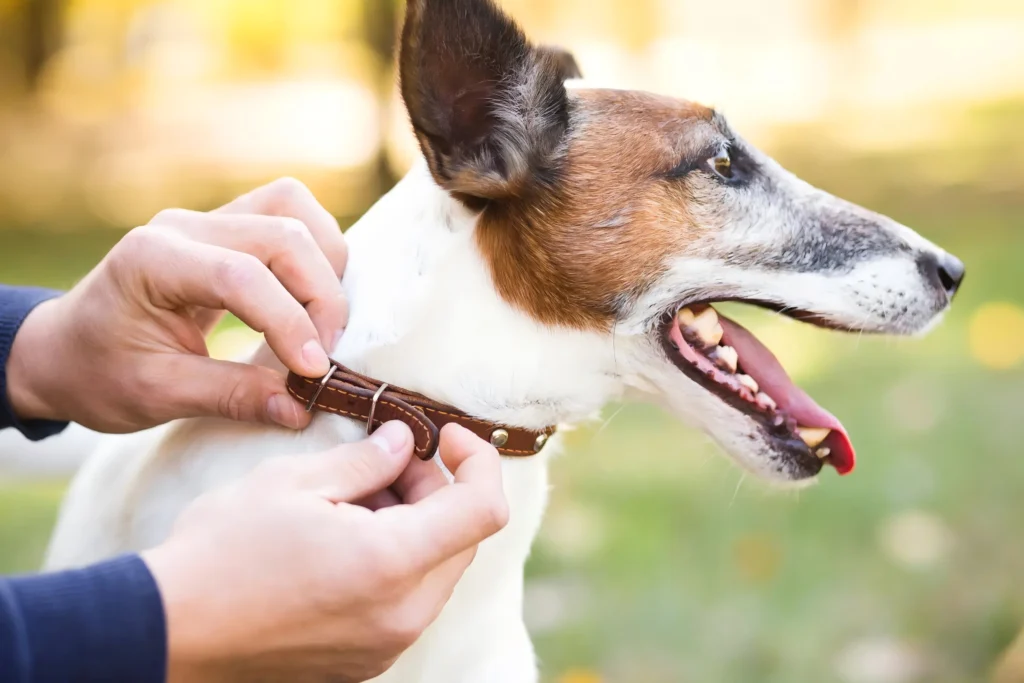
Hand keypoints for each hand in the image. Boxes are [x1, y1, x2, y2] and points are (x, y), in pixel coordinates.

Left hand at [6, 178, 347, 431]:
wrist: (66, 350)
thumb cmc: (98, 373)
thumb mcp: (156, 395)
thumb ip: (231, 397)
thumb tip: (302, 407)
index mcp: (151, 259)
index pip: (242, 275)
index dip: (289, 322)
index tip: (313, 372)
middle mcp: (184, 225)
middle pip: (283, 233)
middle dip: (319, 296)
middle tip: (322, 357)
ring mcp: (208, 219)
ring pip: (294, 210)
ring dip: (325, 265)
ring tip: (321, 325)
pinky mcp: (229, 226)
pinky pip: (289, 216)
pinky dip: (316, 254)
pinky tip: (310, 301)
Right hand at [142, 421, 509, 682]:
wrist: (167, 632)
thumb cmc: (223, 551)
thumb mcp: (293, 481)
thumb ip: (365, 459)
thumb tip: (403, 441)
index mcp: (392, 564)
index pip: (485, 508)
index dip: (479, 460)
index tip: (446, 434)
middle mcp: (402, 615)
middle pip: (462, 537)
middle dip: (437, 487)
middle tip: (385, 458)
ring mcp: (386, 645)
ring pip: (435, 568)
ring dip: (415, 522)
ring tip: (353, 496)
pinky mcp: (365, 659)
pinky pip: (407, 599)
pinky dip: (395, 559)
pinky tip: (344, 536)